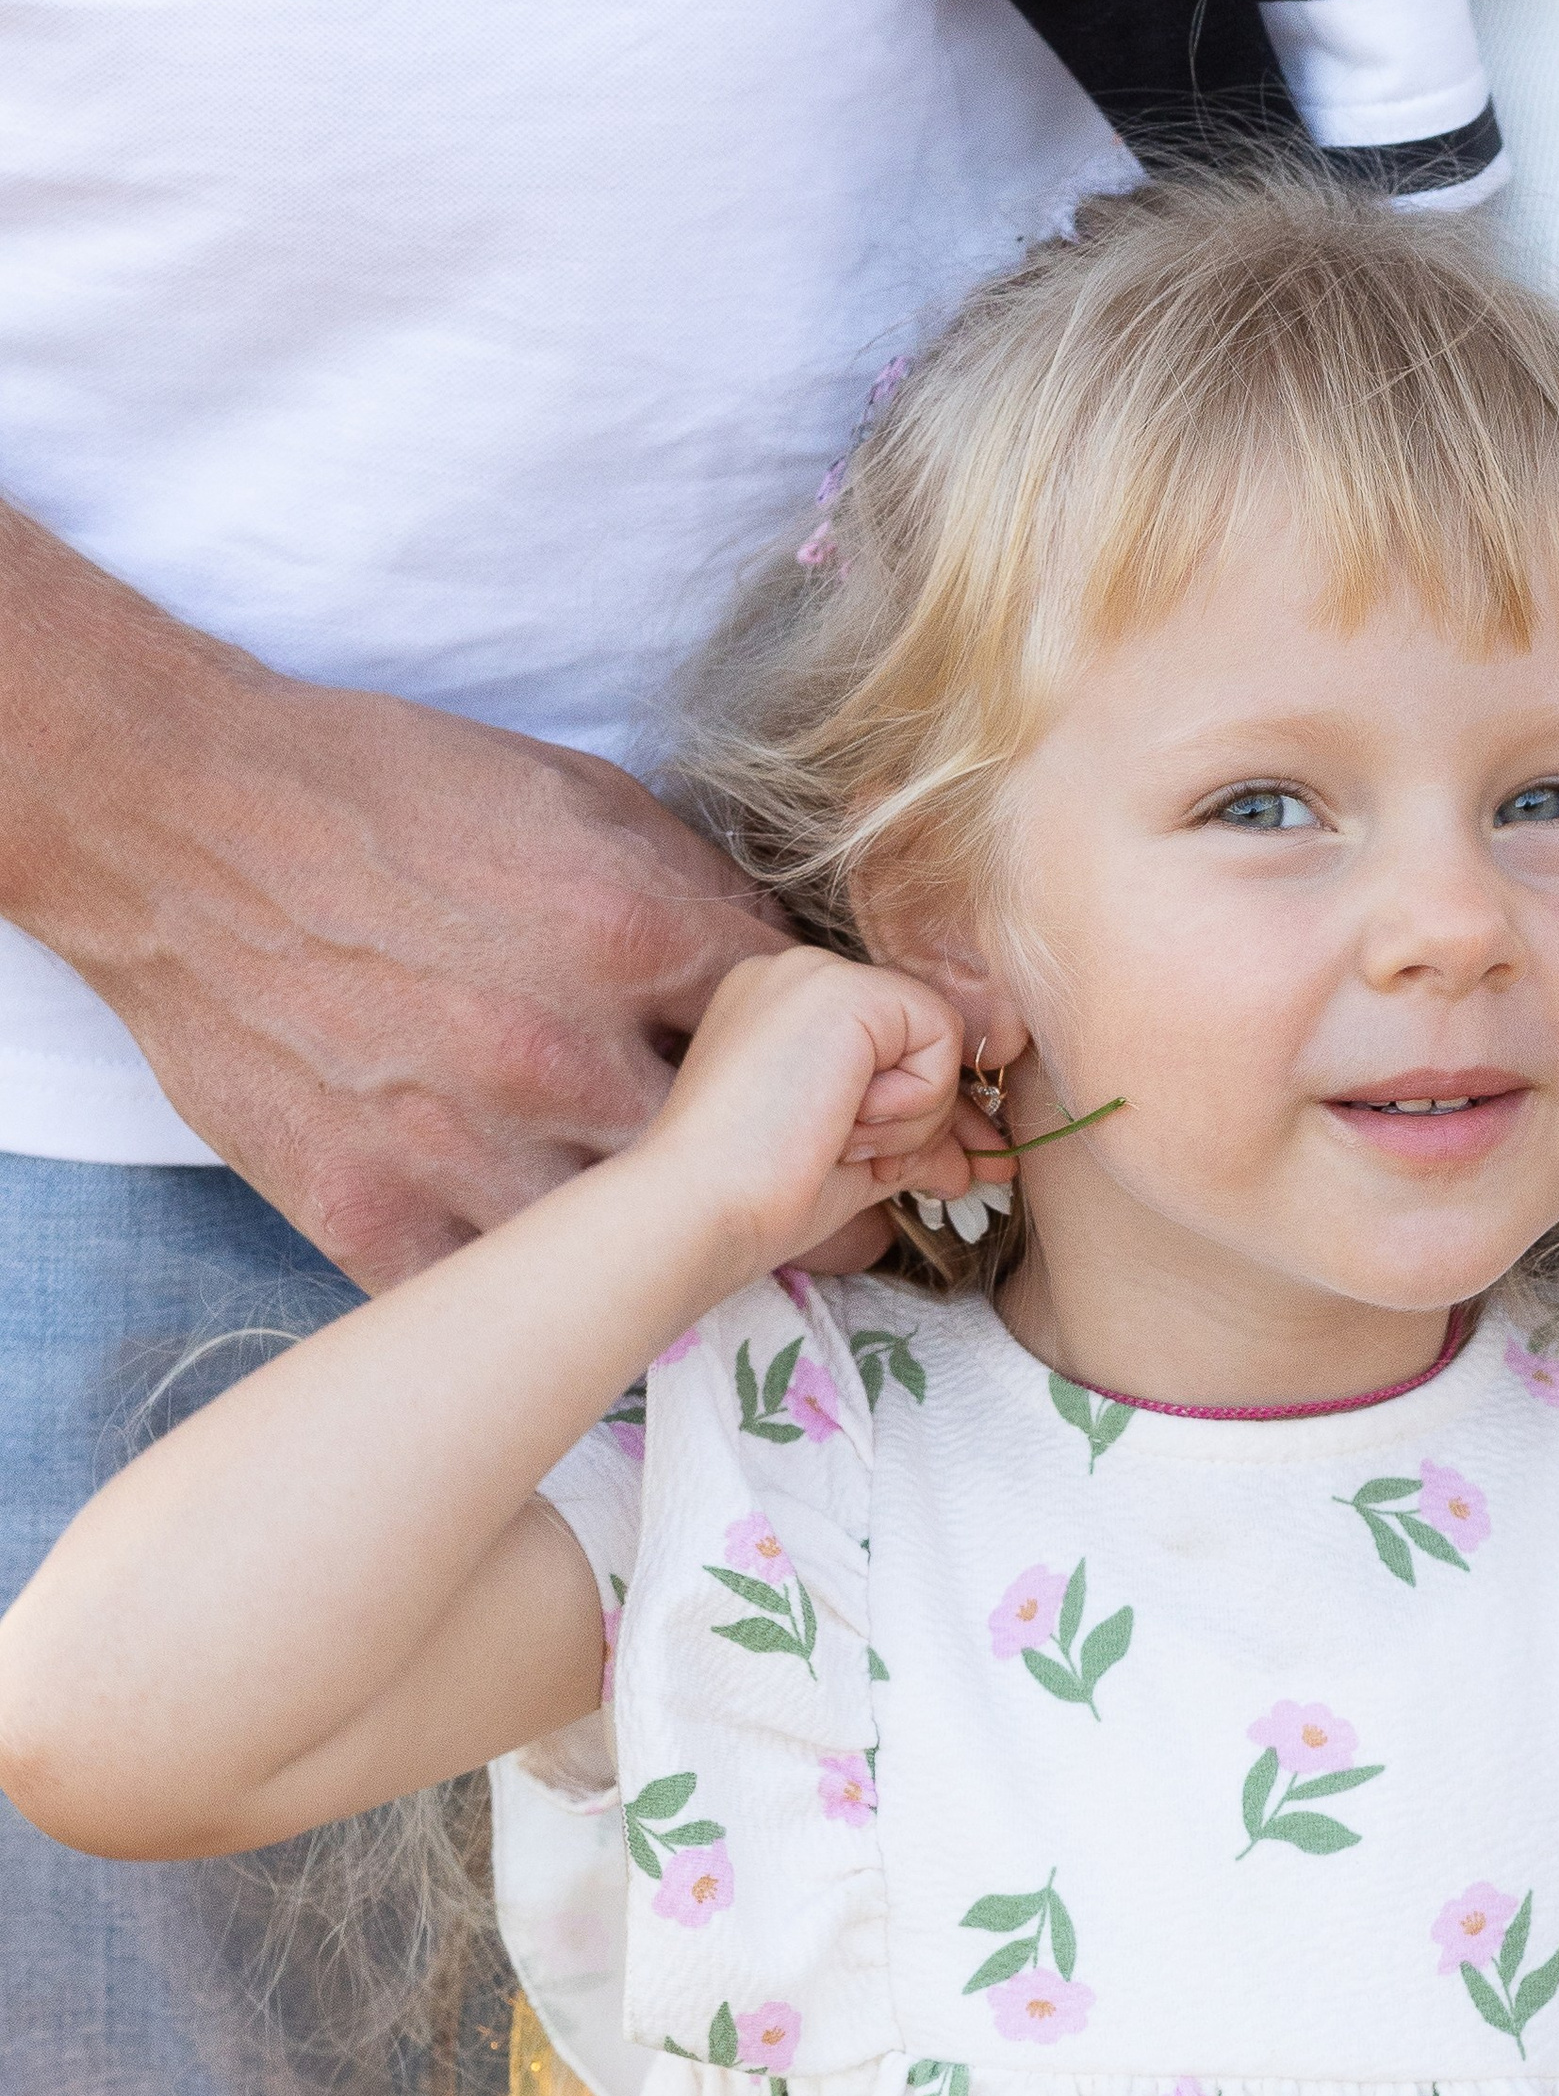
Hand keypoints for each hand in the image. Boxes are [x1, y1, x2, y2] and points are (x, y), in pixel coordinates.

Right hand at [77, 685, 804, 1289]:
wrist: (179, 823)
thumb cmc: (380, 791)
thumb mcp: (575, 794)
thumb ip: (694, 890)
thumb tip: (791, 970)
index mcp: (632, 934)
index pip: (810, 1042)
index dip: (836, 1079)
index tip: (842, 1104)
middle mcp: (564, 1055)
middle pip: (756, 1177)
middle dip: (799, 1193)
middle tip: (812, 1204)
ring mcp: (466, 1147)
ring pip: (639, 1267)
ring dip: (677, 1263)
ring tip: (693, 1251)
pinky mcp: (372, 1215)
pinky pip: (500, 1304)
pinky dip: (536, 1297)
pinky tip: (559, 1279)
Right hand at [628, 948, 1007, 1284]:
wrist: (700, 1207)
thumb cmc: (752, 1196)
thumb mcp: (847, 1163)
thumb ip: (906, 1145)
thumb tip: (965, 1164)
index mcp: (783, 1011)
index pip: (892, 1044)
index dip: (919, 1109)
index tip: (906, 1170)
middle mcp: (797, 977)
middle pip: (922, 1039)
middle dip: (920, 1121)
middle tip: (857, 1158)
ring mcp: (819, 974)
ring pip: (938, 1038)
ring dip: (911, 1118)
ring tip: (837, 1138)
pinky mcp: (847, 989)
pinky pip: (943, 1037)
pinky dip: (915, 1101)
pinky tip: (848, 1118)